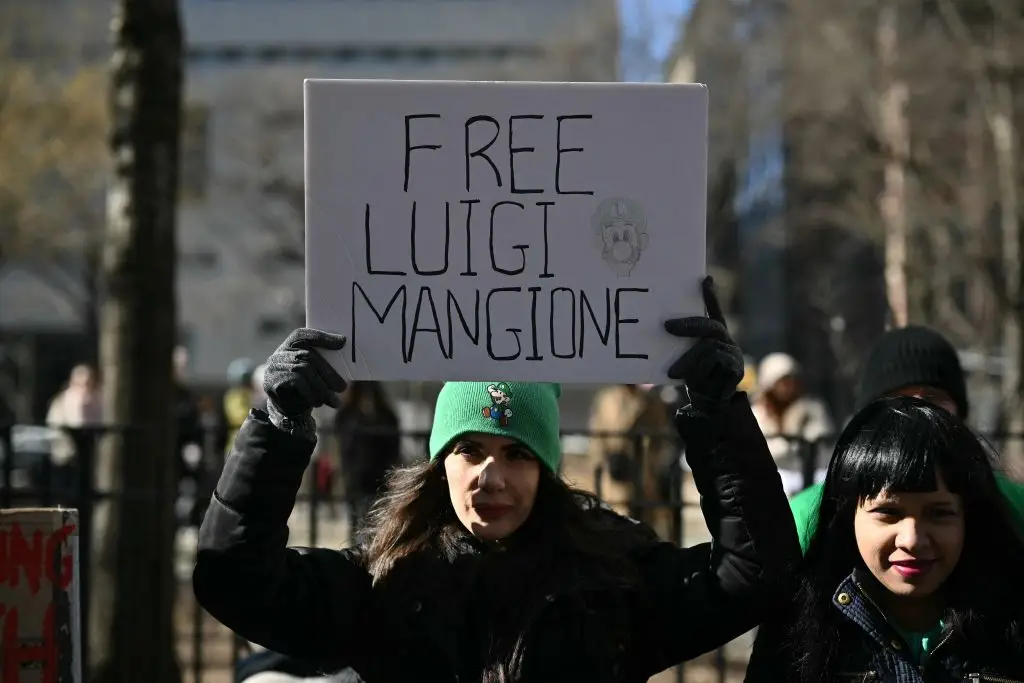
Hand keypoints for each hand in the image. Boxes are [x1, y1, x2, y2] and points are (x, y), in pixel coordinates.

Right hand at [262, 329, 347, 417]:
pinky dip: (310, 394)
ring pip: (303, 370)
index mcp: (290, 346)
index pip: (303, 335)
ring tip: (334, 401)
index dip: (322, 337)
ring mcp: (274, 367)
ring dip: (322, 388)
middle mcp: (279, 354)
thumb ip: (324, 360)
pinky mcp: (272, 383)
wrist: (287, 408)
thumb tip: (344, 346)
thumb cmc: (306, 386)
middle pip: (307, 356)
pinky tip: (318, 403)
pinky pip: (295, 384)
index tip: (343, 342)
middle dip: (328, 372)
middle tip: (342, 388)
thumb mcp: (315, 371)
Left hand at [663, 276, 744, 411]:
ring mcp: (733, 355)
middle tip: (666, 326)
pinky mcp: (736, 371)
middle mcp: (726, 341)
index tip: (705, 279)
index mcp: (714, 336)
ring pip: (709, 348)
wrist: (707, 406)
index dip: (710, 296)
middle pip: (710, 327)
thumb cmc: (693, 378)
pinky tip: (692, 382)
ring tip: (673, 373)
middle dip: (688, 325)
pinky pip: (716, 366)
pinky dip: (700, 373)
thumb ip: (680, 344)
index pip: (713, 312)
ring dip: (689, 360)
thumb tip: (660, 328)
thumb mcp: (684, 359)